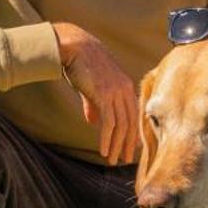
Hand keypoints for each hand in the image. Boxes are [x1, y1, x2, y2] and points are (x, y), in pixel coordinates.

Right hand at [54, 23, 139, 163]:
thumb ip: (94, 105)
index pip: (134, 114)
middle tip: (126, 160)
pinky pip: (109, 124)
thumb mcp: (91, 86)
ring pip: (122, 126)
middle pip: (131, 122)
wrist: (73, 46)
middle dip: (129, 144)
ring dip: (118, 146)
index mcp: (125, 85)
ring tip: (114, 160)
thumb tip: (93, 122)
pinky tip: (104, 151)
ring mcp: (116, 92)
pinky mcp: (105, 95)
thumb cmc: (80, 63)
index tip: (132, 147)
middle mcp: (125, 89)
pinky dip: (107, 140)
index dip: (134, 132)